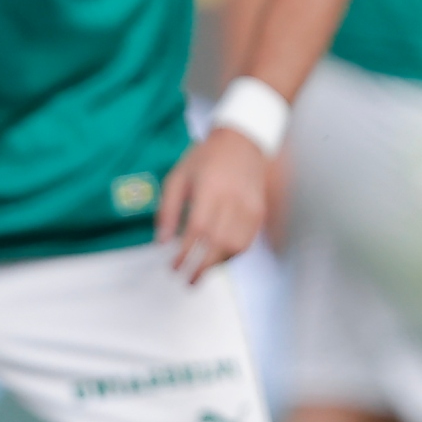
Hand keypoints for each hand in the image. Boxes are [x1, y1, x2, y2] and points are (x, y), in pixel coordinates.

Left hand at [157, 128, 266, 283]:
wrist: (242, 141)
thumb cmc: (204, 159)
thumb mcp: (177, 177)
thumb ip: (168, 210)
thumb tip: (161, 242)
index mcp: (210, 189)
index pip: (197, 230)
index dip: (185, 253)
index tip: (173, 267)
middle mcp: (234, 200)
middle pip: (219, 243)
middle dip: (202, 267)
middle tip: (187, 280)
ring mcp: (251, 207)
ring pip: (236, 247)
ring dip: (217, 264)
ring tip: (200, 271)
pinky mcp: (260, 212)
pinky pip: (247, 242)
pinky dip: (231, 255)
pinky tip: (217, 258)